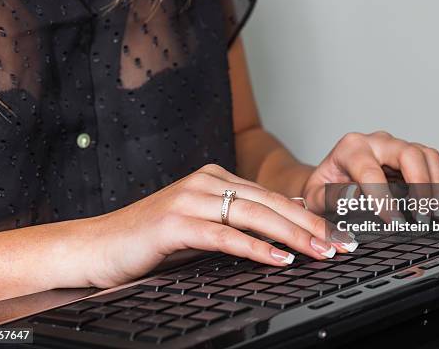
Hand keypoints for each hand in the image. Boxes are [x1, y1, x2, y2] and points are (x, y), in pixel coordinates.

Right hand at [87, 164, 355, 287]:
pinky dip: (256, 248)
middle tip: (341, 243)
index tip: (334, 233)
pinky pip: (224, 235)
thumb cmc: (150, 241)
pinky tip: (280, 259)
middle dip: (310, 224)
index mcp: (214, 179)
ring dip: (293, 235)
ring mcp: (190, 199)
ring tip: (322, 251)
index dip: (305, 215)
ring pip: (253, 214)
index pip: (270, 196)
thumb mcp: (200, 227)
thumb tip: (277, 236)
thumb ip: (233, 225)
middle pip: (270, 202)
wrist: (97, 246)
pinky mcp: (175, 223)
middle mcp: (205, 182)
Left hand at [301, 131, 438, 220]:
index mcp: (351, 148)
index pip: (371, 170)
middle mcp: (378, 142)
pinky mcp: (413, 159)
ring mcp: (398, 148)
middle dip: (420, 185)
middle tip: (423, 216)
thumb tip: (353, 198)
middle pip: (408, 153)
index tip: (393, 221)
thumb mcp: (316, 196)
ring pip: (428, 156)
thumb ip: (331, 197)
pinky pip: (438, 165)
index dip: (383, 197)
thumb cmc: (324, 188)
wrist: (329, 180)